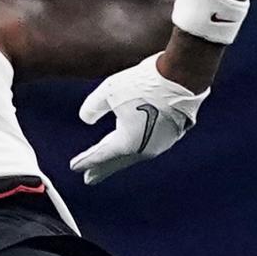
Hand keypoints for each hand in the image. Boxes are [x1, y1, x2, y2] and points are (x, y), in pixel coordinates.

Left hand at [70, 53, 208, 185]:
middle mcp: (144, 149)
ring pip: (133, 154)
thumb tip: (85, 118)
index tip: (74, 167)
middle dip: (102, 168)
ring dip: (119, 158)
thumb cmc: (145, 82)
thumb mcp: (110, 90)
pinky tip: (132, 144)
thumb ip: (93, 107)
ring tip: (110, 161)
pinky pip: (147, 145)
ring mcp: (160, 144)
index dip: (86, 161)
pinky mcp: (170, 135)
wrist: (182, 78)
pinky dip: (134, 147)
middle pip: (117, 161)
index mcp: (127, 143)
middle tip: (88, 178)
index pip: (100, 155)